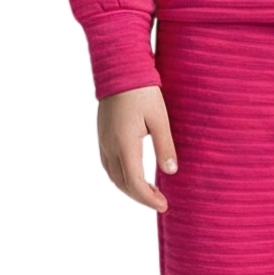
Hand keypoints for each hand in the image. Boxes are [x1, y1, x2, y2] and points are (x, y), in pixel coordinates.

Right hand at [97, 86, 177, 210]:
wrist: (119, 69)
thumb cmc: (143, 91)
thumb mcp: (159, 118)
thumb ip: (165, 146)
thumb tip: (171, 172)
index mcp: (125, 144)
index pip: (134, 183)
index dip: (148, 198)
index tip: (164, 205)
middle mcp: (110, 146)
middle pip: (122, 183)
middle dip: (140, 197)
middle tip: (159, 202)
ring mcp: (103, 141)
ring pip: (113, 175)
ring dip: (129, 188)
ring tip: (148, 192)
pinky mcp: (102, 134)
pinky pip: (109, 164)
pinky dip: (121, 176)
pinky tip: (134, 174)